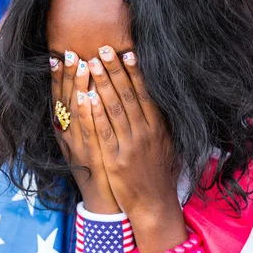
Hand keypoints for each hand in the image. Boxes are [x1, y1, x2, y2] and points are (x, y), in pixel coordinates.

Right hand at [50, 51, 118, 213]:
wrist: (106, 200)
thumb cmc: (99, 168)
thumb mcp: (86, 143)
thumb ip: (84, 121)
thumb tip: (86, 93)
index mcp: (66, 133)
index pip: (59, 100)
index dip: (58, 79)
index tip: (58, 56)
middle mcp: (69, 137)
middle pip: (66, 102)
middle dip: (68, 76)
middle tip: (69, 52)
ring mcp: (81, 146)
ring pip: (77, 112)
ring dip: (79, 88)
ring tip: (82, 64)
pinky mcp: (95, 156)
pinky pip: (90, 132)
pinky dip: (88, 115)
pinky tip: (89, 98)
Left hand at [87, 47, 180, 223]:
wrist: (154, 204)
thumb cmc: (157, 173)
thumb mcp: (166, 144)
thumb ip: (160, 121)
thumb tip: (155, 96)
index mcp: (158, 127)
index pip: (145, 93)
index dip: (135, 72)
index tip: (125, 52)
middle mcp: (146, 133)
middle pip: (129, 95)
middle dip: (115, 70)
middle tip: (103, 49)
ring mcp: (131, 146)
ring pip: (115, 108)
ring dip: (102, 84)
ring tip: (91, 63)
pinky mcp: (116, 159)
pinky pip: (104, 131)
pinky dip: (95, 113)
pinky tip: (85, 96)